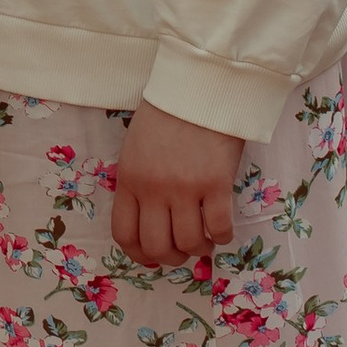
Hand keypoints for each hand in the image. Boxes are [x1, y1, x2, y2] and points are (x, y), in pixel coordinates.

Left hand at [112, 102, 240, 267]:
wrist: (198, 88)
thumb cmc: (167, 114)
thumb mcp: (136, 148)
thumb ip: (138, 183)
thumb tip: (149, 219)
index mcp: (129, 180)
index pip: (124, 234)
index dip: (139, 254)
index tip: (152, 256)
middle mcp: (153, 189)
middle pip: (157, 246)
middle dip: (172, 257)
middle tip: (183, 250)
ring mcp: (184, 188)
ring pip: (189, 242)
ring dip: (198, 249)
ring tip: (204, 240)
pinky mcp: (215, 183)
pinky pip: (219, 227)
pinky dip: (222, 236)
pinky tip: (222, 230)